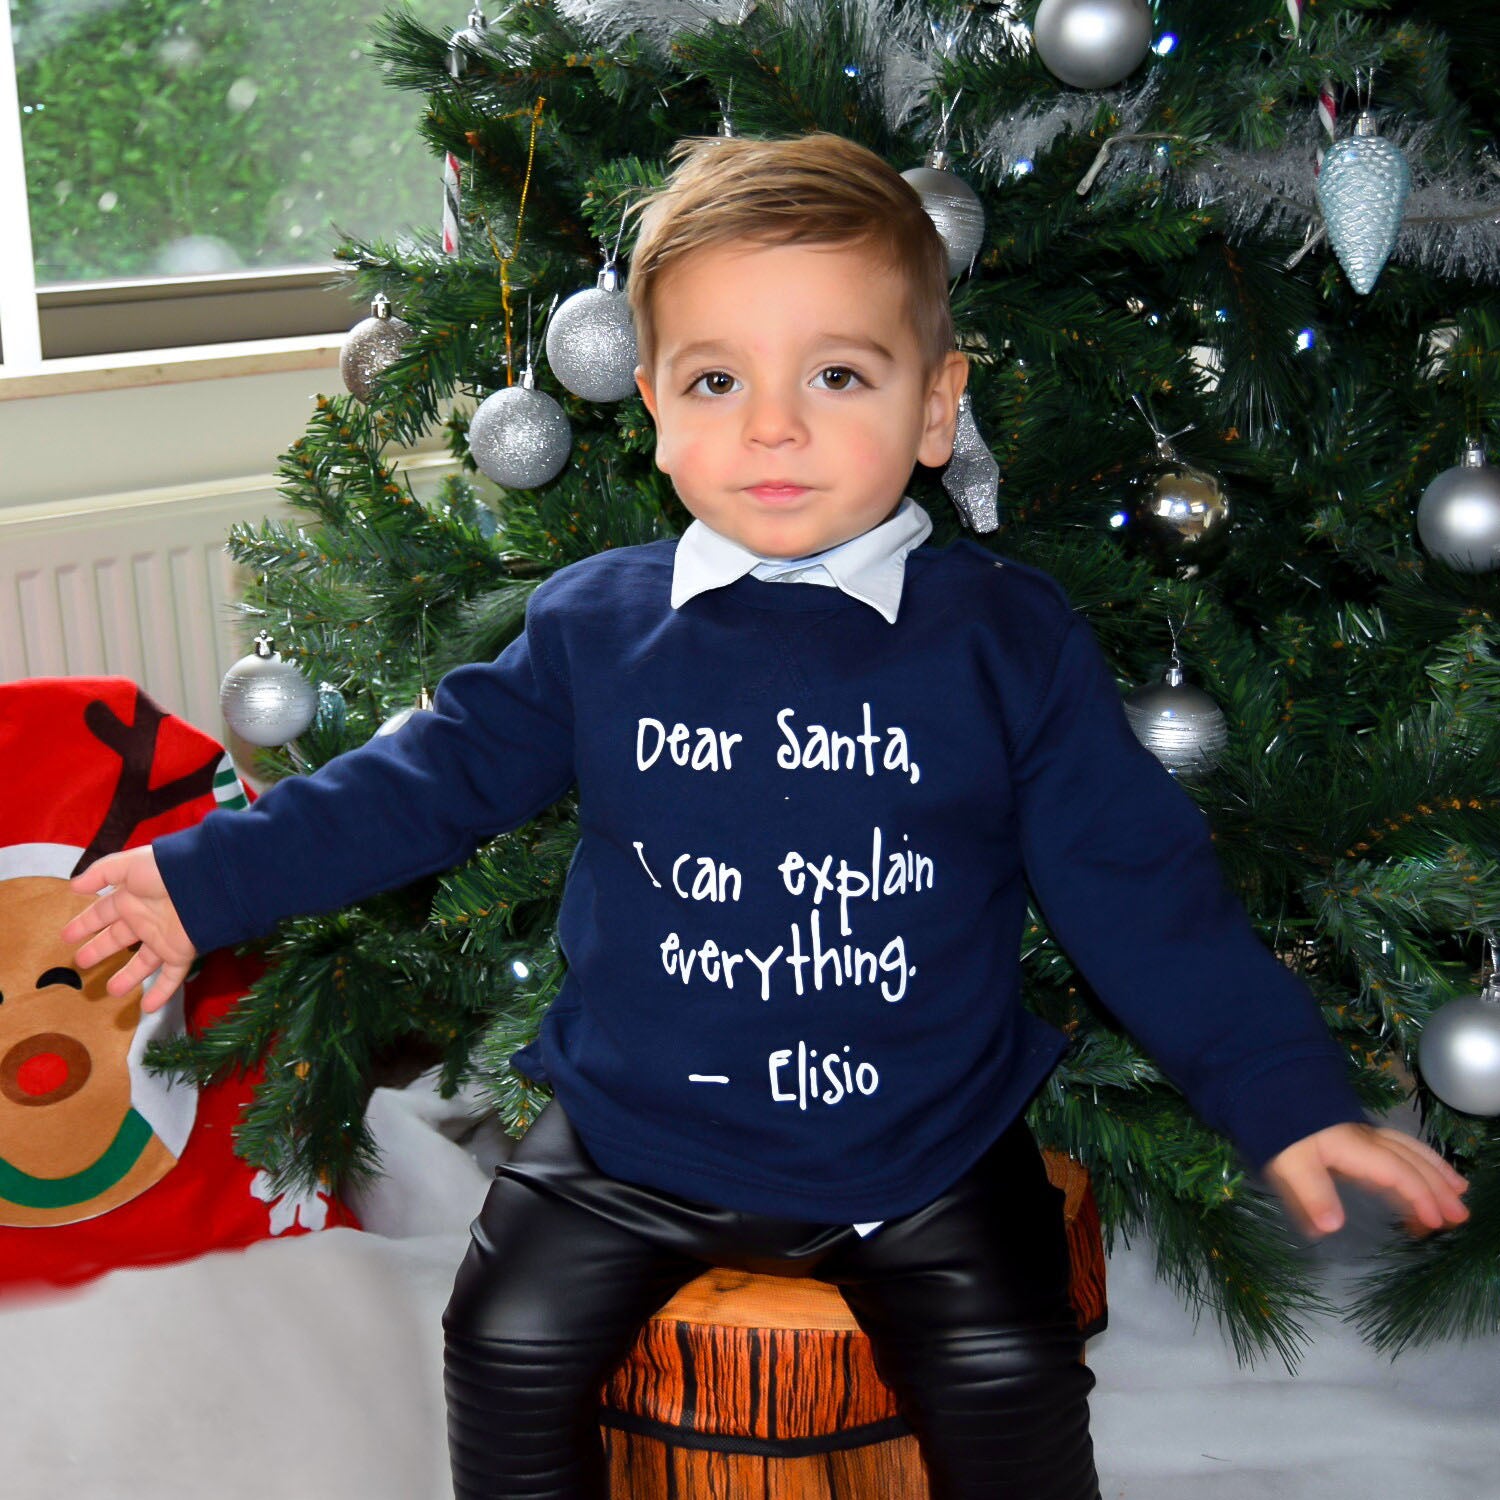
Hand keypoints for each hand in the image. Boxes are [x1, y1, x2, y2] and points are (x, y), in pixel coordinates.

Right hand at [62, 847, 196, 1013]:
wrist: (204, 882)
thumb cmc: (164, 871)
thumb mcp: (127, 865)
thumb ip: (100, 874)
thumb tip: (73, 886)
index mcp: (131, 898)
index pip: (102, 913)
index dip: (84, 924)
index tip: (66, 936)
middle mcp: (145, 919)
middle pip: (118, 938)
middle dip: (99, 949)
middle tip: (81, 962)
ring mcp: (163, 938)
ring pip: (143, 963)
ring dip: (128, 977)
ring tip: (112, 991)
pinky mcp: (181, 953)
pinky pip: (171, 977)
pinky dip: (161, 993)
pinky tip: (148, 1008)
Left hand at [1263, 1122, 1469, 1238]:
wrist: (1259, 1084)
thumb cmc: (1273, 1126)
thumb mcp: (1285, 1162)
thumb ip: (1310, 1193)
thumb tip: (1333, 1227)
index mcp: (1352, 1147)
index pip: (1395, 1173)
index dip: (1418, 1196)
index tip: (1435, 1221)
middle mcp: (1363, 1138)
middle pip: (1409, 1161)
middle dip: (1438, 1187)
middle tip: (1461, 1215)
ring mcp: (1359, 1132)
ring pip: (1407, 1148)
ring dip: (1434, 1169)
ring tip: (1459, 1189)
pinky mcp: (1351, 1132)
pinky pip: (1395, 1144)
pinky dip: (1416, 1158)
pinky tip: (1422, 1168)